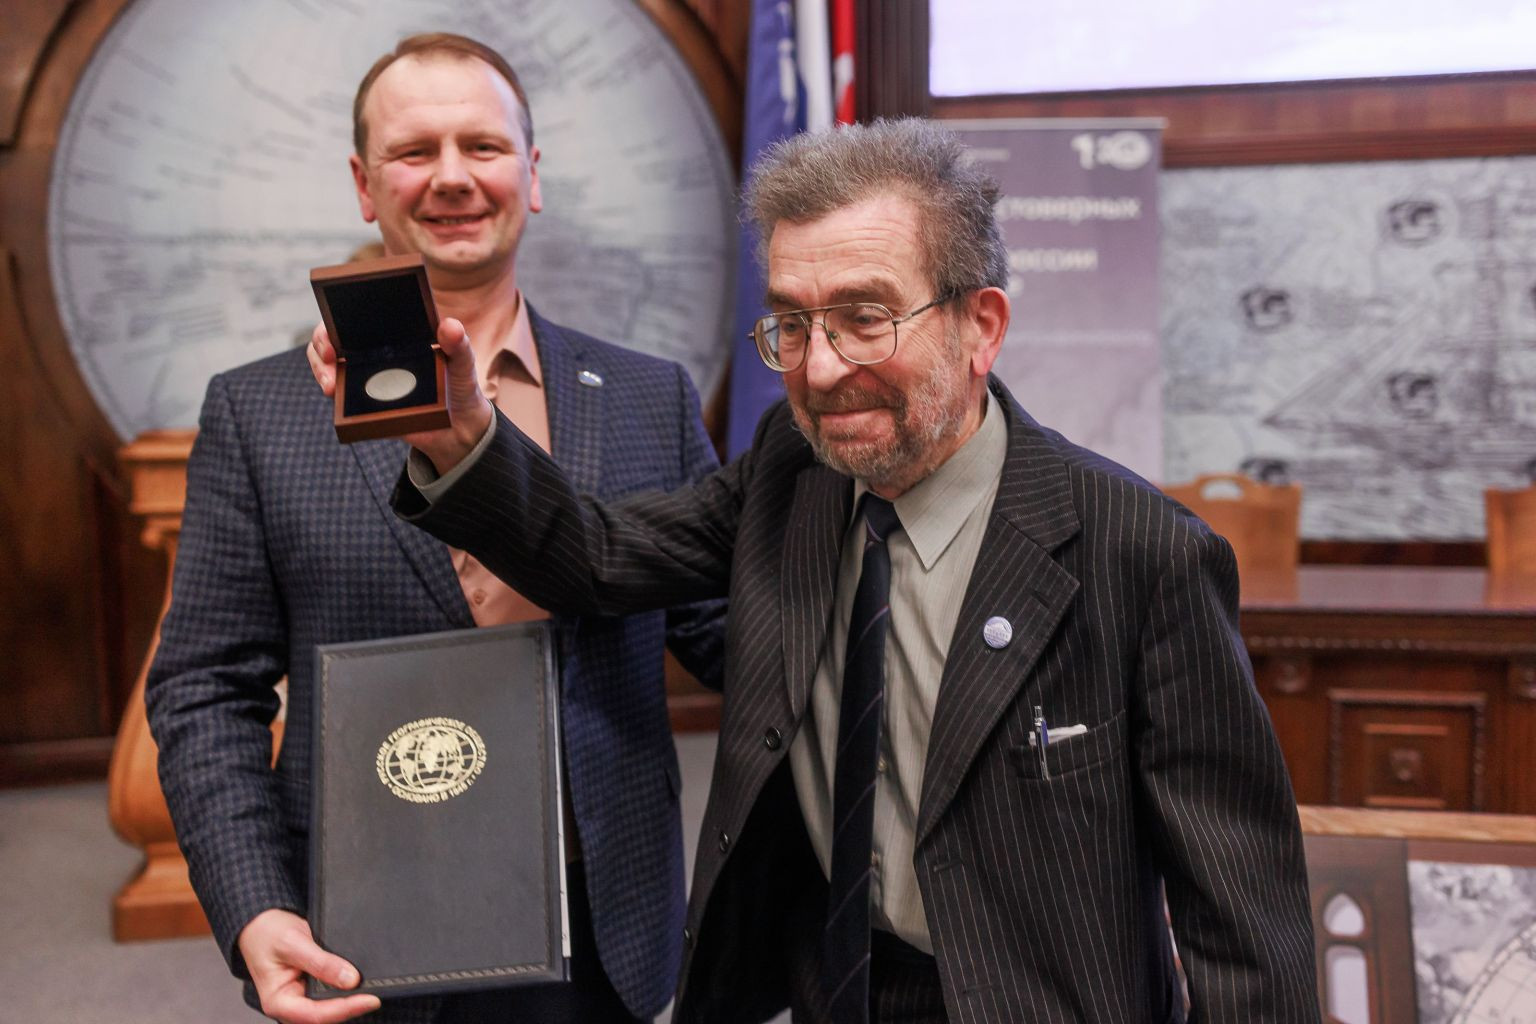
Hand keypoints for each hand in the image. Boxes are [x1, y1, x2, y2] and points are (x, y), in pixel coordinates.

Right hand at [237, 908, 380, 1023]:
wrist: (260, 922)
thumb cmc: (267, 933)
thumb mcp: (293, 943)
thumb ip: (321, 962)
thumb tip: (350, 979)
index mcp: (278, 1001)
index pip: (315, 1015)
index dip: (345, 1009)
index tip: (370, 999)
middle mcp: (290, 1005)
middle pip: (325, 1015)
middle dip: (351, 1006)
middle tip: (378, 992)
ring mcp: (301, 998)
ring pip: (330, 1008)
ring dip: (350, 1000)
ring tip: (373, 988)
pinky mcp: (310, 989)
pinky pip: (330, 995)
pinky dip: (345, 991)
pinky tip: (360, 983)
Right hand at [308, 317, 494, 473]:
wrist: (459, 428)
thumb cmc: (460, 387)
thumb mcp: (464, 363)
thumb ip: (459, 345)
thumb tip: (450, 326)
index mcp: (395, 335)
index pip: (359, 315)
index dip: (340, 314)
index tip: (337, 327)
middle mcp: (375, 352)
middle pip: (333, 338)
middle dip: (321, 343)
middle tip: (328, 357)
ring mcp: (366, 376)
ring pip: (329, 365)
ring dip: (321, 370)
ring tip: (331, 385)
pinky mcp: (364, 402)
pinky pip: (340, 396)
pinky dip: (334, 394)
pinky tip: (336, 397)